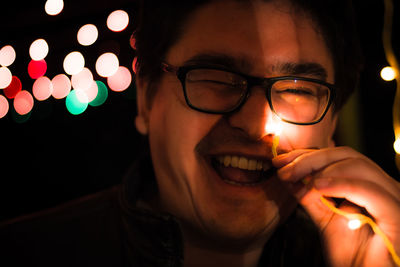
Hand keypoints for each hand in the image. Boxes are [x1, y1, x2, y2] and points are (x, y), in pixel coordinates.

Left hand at [273, 147, 399, 266]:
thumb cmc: (353, 256)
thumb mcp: (325, 219)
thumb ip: (311, 196)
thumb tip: (287, 174)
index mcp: (370, 185)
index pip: (339, 157)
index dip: (308, 155)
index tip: (281, 160)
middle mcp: (385, 187)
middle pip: (348, 155)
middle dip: (311, 158)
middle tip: (284, 168)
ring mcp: (394, 198)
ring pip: (359, 166)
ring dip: (321, 168)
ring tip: (296, 177)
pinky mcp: (397, 214)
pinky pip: (369, 190)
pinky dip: (341, 184)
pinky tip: (317, 187)